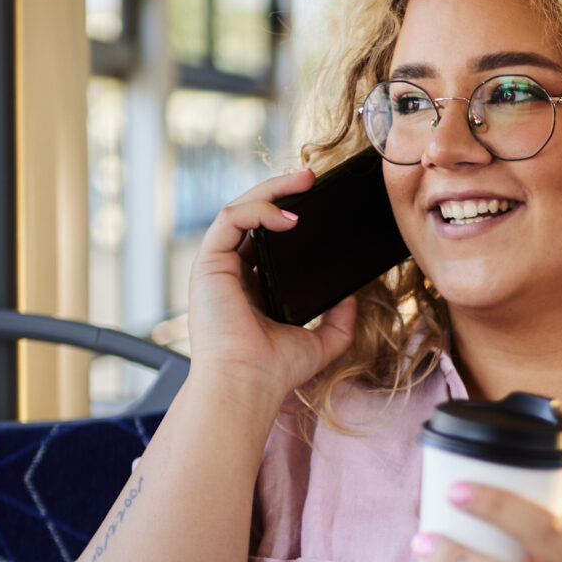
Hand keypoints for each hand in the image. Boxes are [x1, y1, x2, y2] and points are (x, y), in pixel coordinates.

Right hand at [183, 166, 363, 406]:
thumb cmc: (274, 371)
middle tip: (311, 177)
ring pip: (240, 209)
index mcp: (251, 287)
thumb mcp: (321, 342)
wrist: (248, 384)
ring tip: (304, 181)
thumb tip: (353, 297)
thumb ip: (339, 320)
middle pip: (252, 216)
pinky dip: (259, 209)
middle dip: (281, 191)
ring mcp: (216, 266)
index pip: (265, 238)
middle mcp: (231, 273)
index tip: (316, 203)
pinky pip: (231, 219)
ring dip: (272, 190)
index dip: (288, 213)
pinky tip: (288, 216)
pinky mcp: (208, 262)